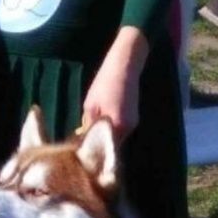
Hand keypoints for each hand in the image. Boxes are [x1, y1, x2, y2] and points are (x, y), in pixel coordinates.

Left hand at [81, 26, 149, 143]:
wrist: (125, 65)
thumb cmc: (105, 83)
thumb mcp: (91, 105)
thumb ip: (88, 125)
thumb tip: (83, 140)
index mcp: (117, 126)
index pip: (104, 148)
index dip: (94, 151)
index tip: (82, 152)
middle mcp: (128, 128)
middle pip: (112, 144)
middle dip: (99, 144)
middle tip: (84, 142)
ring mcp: (133, 123)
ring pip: (117, 136)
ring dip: (105, 135)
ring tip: (91, 130)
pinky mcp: (134, 118)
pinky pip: (121, 128)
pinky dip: (111, 127)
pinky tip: (103, 119)